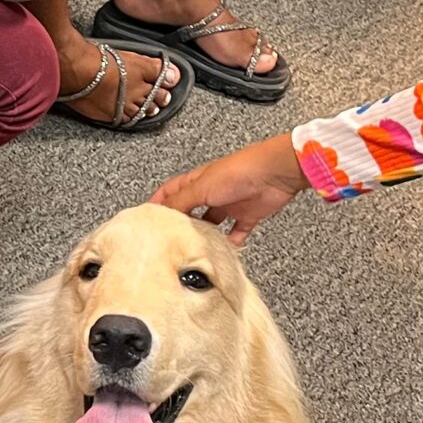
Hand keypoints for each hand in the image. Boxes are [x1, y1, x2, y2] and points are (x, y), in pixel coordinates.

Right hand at [149, 134, 309, 244]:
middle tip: (170, 241)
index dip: (159, 204)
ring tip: (194, 250)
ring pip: (212, 224)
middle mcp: (211, 192)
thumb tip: (160, 214)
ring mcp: (230, 204)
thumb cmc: (239, 170)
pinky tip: (224, 252)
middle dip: (181, 224)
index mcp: (197, 181)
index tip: (148, 219)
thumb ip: (181, 202)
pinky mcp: (247, 215)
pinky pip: (236, 233)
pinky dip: (231, 243)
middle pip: (191, 210)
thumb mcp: (201, 187)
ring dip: (205, 235)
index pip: (171, 192)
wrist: (274, 173)